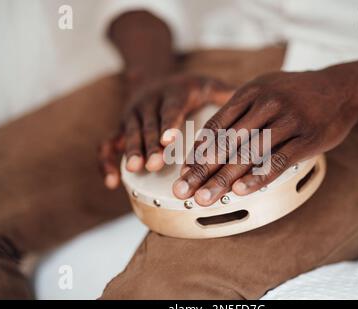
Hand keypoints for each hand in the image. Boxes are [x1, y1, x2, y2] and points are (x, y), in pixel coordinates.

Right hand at [99, 74, 233, 188]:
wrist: (154, 77)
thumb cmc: (187, 88)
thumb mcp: (206, 84)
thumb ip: (224, 93)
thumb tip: (250, 97)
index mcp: (172, 93)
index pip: (171, 108)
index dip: (169, 124)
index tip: (170, 140)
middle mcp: (149, 102)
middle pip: (147, 123)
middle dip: (150, 144)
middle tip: (155, 164)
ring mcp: (132, 115)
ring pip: (127, 132)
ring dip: (131, 151)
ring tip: (135, 169)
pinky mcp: (121, 127)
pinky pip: (107, 144)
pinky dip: (106, 162)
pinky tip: (112, 182)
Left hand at [173, 70, 357, 205]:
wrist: (341, 88)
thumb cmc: (295, 93)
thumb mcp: (264, 89)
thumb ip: (238, 111)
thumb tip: (209, 140)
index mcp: (250, 92)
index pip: (216, 126)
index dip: (197, 151)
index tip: (182, 172)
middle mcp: (266, 104)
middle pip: (227, 143)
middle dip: (202, 170)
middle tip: (182, 191)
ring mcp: (288, 121)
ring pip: (249, 154)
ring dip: (223, 179)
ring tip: (204, 198)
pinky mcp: (307, 138)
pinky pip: (279, 161)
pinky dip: (258, 177)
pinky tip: (241, 191)